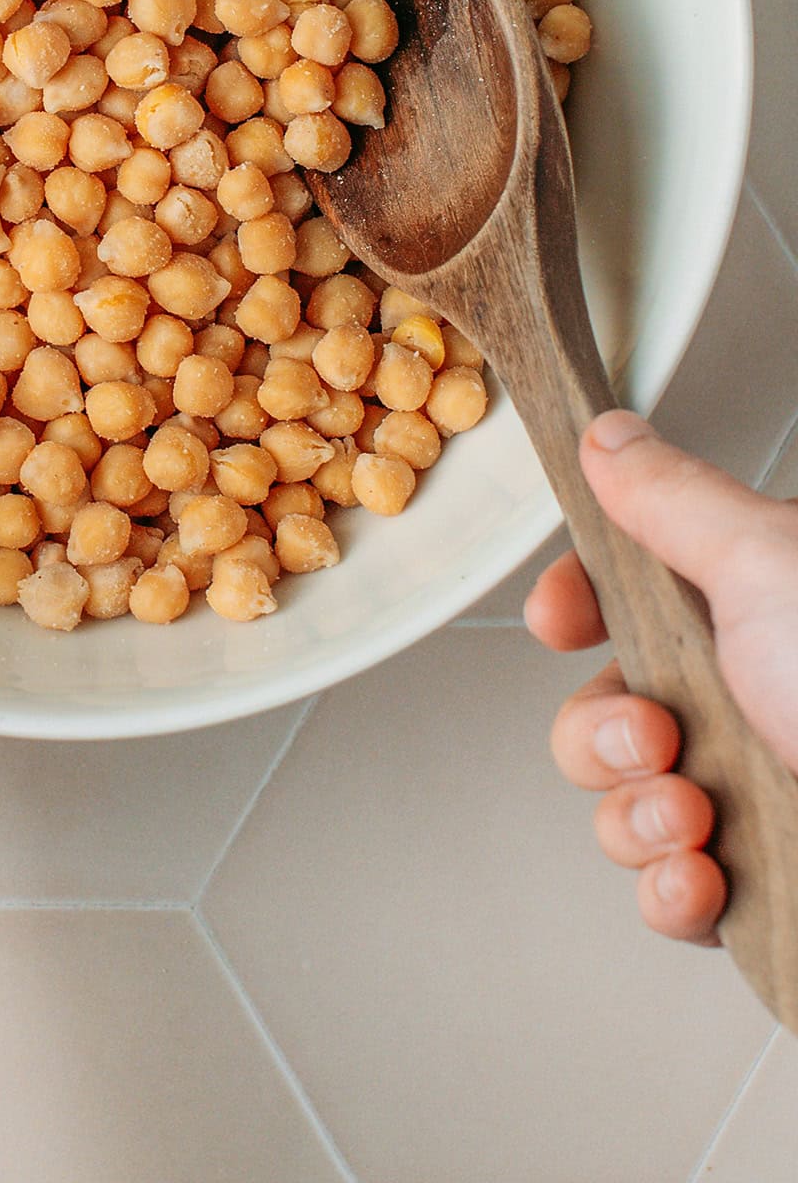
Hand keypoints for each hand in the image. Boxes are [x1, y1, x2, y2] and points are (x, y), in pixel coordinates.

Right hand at [526, 410, 797, 945]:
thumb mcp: (769, 563)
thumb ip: (673, 499)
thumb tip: (613, 440)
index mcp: (753, 609)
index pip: (627, 595)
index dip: (577, 607)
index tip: (564, 620)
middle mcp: (751, 697)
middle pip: (604, 707)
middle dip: (602, 733)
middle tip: (660, 734)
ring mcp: (758, 795)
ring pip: (626, 804)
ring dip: (635, 817)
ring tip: (694, 815)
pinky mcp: (770, 886)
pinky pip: (670, 894)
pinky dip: (670, 892)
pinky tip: (704, 878)